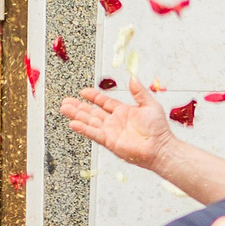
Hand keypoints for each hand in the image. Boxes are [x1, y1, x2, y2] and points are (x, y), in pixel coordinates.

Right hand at [60, 86, 175, 171]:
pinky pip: (94, 133)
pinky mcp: (109, 142)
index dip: (93, 96)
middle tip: (66, 101)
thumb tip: (132, 78)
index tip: (83, 91)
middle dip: (78, 106)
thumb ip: (139, 92)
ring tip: (64, 109)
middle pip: (92, 112)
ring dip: (76, 115)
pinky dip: (83, 129)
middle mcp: (114, 122)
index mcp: (123, 112)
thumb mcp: (150, 104)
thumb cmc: (158, 129)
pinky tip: (73, 124)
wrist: (160, 147)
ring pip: (89, 121)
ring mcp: (110, 132)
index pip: (104, 102)